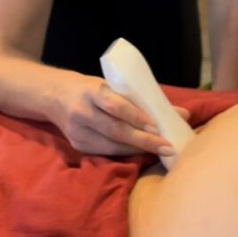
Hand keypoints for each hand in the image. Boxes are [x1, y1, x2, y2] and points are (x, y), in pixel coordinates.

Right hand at [51, 75, 190, 156]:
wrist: (55, 95)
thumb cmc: (93, 88)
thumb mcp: (113, 86)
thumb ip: (142, 99)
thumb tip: (182, 113)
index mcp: (91, 92)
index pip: (115, 106)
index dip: (136, 116)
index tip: (157, 124)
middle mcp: (82, 112)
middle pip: (115, 130)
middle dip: (144, 140)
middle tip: (167, 146)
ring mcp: (77, 131)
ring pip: (111, 145)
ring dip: (138, 149)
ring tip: (160, 151)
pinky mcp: (77, 145)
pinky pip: (105, 152)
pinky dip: (126, 153)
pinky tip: (142, 153)